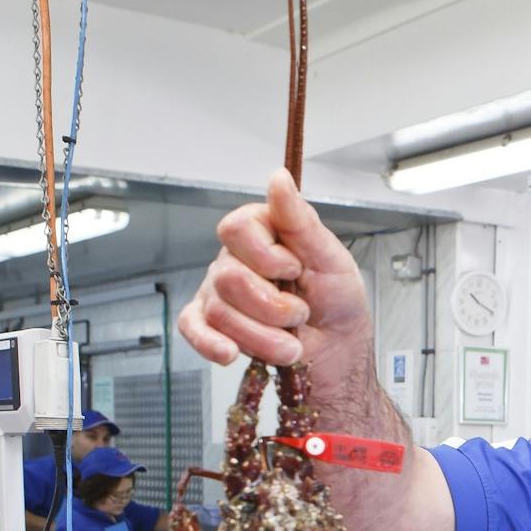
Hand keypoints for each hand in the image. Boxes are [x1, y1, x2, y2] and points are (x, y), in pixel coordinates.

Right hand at [178, 169, 372, 391]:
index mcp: (261, 233)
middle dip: (273, 307)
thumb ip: (300, 220)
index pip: (236, 229)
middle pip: (227, 277)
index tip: (295, 270)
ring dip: (264, 337)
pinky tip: (229, 353)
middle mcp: (234, 259)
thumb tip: (279, 177)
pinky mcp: (212, 326)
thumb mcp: (331, 258)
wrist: (338, 352)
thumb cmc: (337, 302)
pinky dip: (211, 344)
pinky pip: (193, 329)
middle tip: (300, 314)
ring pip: (220, 312)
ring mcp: (218, 293)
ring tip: (291, 342)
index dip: (265, 257)